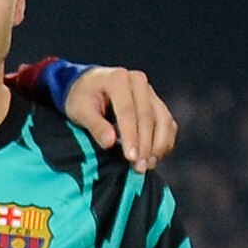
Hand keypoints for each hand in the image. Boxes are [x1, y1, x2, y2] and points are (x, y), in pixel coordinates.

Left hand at [61, 66, 177, 167]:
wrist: (89, 85)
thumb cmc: (81, 98)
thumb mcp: (79, 110)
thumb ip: (95, 125)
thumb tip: (110, 143)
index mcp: (118, 79)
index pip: (128, 111)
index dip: (131, 136)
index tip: (130, 158)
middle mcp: (138, 81)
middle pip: (147, 117)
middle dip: (145, 145)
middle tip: (140, 167)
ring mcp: (150, 91)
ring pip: (163, 120)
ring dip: (158, 145)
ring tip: (148, 165)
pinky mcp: (157, 102)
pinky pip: (167, 123)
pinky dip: (165, 141)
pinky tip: (156, 157)